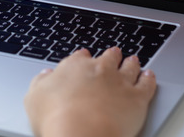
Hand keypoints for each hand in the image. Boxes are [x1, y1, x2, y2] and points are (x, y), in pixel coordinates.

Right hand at [24, 48, 155, 136]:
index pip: (80, 57)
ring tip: (133, 61)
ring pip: (129, 66)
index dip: (84, 59)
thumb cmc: (55, 118)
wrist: (81, 133)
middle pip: (108, 57)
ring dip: (132, 63)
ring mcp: (120, 81)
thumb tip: (45, 76)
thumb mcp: (34, 98)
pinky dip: (149, 78)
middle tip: (113, 54)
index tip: (85, 59)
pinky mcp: (137, 97)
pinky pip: (146, 83)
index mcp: (74, 67)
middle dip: (111, 56)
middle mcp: (99, 69)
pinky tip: (149, 76)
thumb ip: (41, 83)